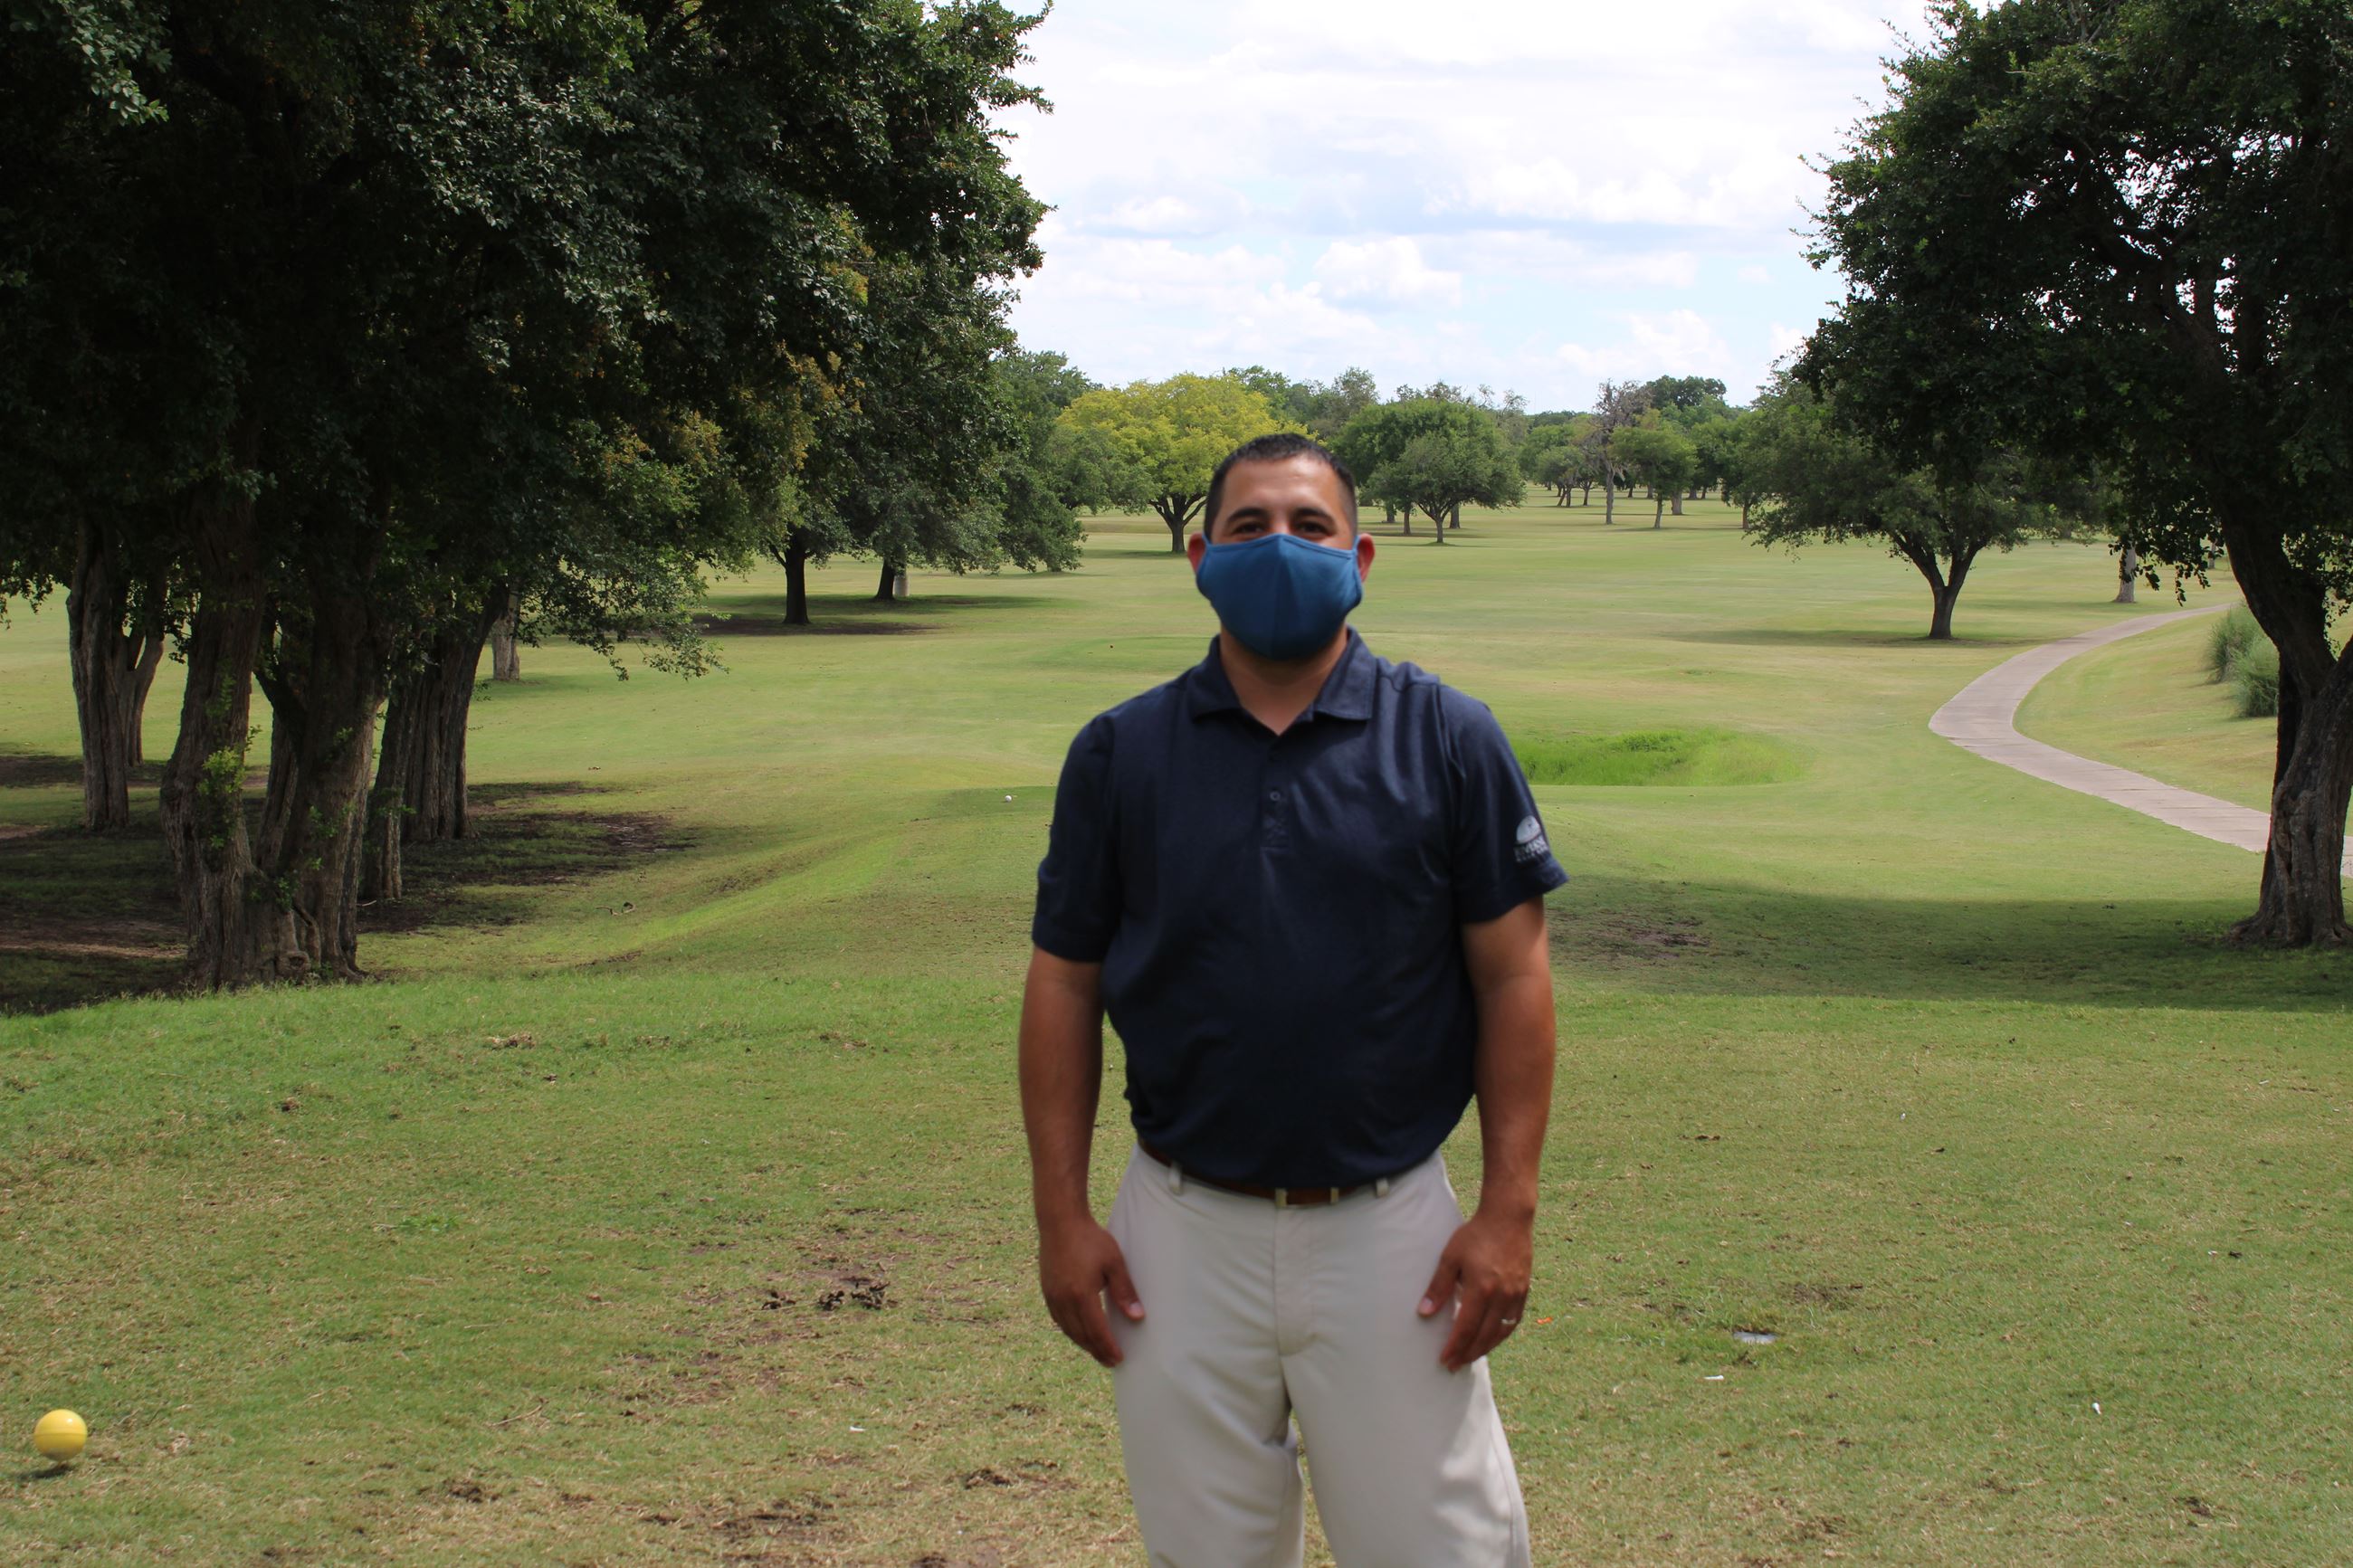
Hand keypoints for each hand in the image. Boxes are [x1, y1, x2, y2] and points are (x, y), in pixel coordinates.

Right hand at [1037, 1214, 1143, 1366]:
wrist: (1060, 1221)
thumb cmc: (1090, 1239)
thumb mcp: (1114, 1263)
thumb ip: (1125, 1292)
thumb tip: (1138, 1317)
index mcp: (1081, 1295)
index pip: (1097, 1331)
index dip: (1108, 1347)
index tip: (1119, 1359)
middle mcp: (1064, 1301)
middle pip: (1082, 1335)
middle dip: (1097, 1351)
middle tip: (1111, 1361)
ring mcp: (1052, 1297)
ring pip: (1068, 1330)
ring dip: (1084, 1344)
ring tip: (1098, 1351)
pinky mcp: (1047, 1291)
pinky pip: (1059, 1320)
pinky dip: (1071, 1331)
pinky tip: (1079, 1332)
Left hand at [1417, 1206, 1532, 1371]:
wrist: (1509, 1218)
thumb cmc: (1476, 1235)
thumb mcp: (1450, 1257)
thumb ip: (1438, 1287)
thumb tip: (1423, 1313)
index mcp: (1482, 1289)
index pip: (1466, 1328)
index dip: (1455, 1347)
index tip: (1444, 1360)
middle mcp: (1502, 1296)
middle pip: (1484, 1336)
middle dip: (1468, 1354)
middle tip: (1454, 1366)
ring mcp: (1516, 1295)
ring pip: (1501, 1332)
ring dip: (1484, 1348)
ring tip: (1470, 1357)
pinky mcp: (1524, 1291)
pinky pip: (1513, 1322)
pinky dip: (1501, 1335)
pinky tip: (1491, 1339)